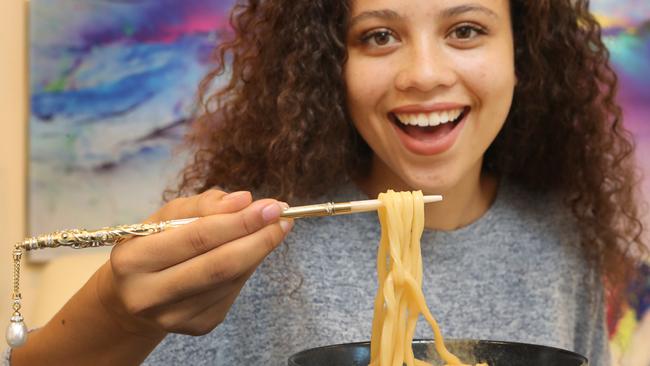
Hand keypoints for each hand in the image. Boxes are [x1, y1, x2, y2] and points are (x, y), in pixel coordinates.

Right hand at [94, 189, 292, 337]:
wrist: (133, 294)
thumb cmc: (152, 245)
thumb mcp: (165, 216)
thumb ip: (203, 205)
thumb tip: (244, 200)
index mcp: (133, 260)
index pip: (197, 238)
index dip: (239, 221)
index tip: (272, 206)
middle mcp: (149, 295)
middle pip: (220, 265)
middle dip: (259, 238)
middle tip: (282, 218)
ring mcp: (174, 316)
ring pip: (232, 279)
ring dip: (258, 250)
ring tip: (272, 228)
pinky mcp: (197, 326)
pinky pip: (233, 291)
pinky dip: (247, 267)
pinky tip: (249, 251)